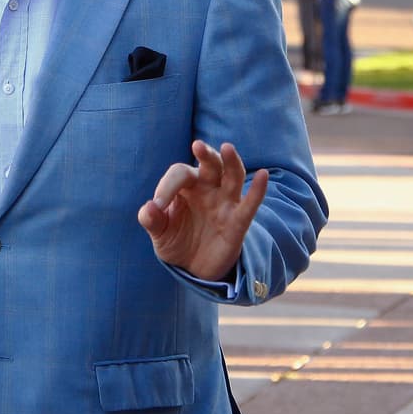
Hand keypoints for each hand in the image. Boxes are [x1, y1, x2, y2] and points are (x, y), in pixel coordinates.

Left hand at [137, 140, 268, 282]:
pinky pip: (250, 204)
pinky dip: (258, 190)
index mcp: (186, 187)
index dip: (167, 186)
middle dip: (206, 154)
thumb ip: (152, 220)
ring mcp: (225, 203)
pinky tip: (263, 175)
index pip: (180, 175)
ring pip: (233, 176)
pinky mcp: (238, 222)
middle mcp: (208, 189)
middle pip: (211, 164)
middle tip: (197, 146)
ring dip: (230, 162)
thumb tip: (149, 208)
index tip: (157, 206)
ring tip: (227, 148)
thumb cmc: (177, 242)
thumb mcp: (160, 234)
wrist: (194, 268)